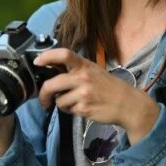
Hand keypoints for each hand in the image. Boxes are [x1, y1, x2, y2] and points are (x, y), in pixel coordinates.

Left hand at [34, 48, 159, 140]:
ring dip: (63, 104)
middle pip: (52, 84)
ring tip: (75, 102)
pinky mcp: (84, 108)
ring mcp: (83, 93)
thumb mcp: (94, 71)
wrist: (128, 104)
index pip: (63, 54)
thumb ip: (76, 70)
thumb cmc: (109, 87)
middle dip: (43, 94)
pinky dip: (72, 111)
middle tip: (43, 99)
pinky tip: (83, 108)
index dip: (47, 56)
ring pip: (59, 100)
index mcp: (85, 65)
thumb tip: (52, 72)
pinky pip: (68, 110)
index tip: (37, 62)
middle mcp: (83, 77)